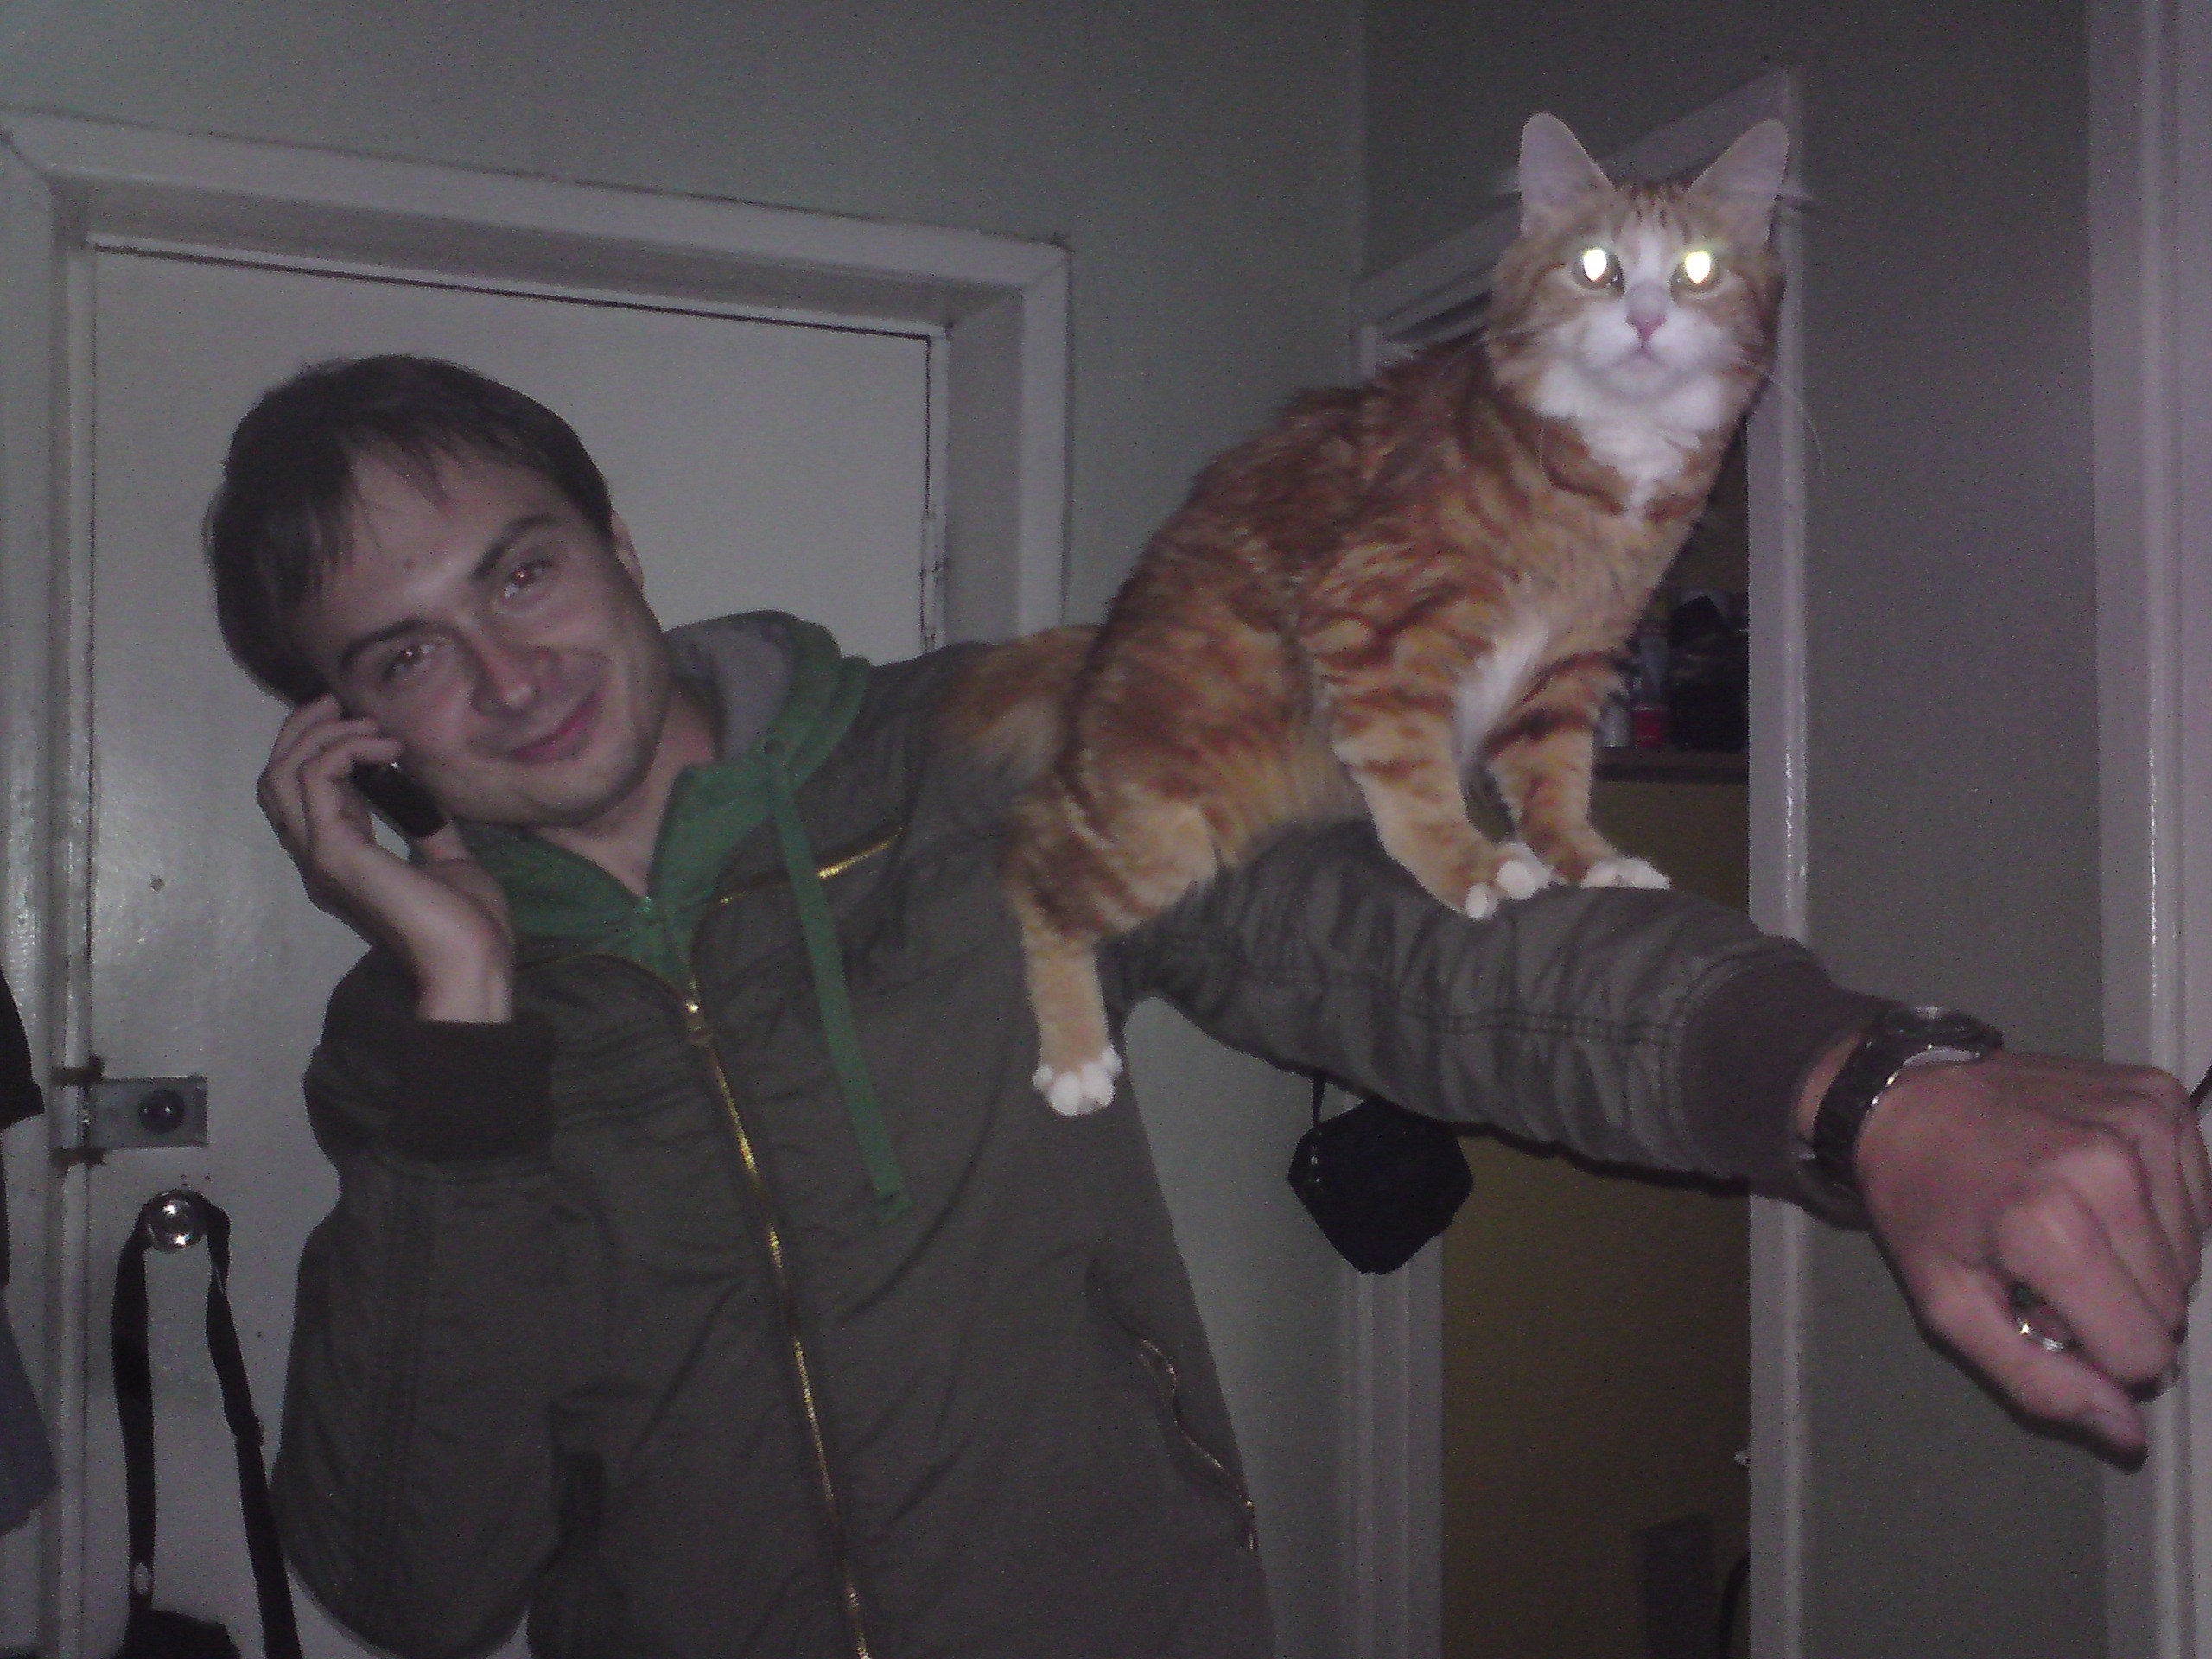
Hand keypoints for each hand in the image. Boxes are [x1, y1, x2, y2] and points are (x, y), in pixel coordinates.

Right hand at [259, 696, 514, 1021]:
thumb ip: (427, 830)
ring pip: (283, 774)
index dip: (316, 746)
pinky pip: (314, 781)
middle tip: (340, 702)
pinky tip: (384, 747)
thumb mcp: (448, 861)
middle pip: (277, 777)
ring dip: (324, 734)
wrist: (475, 960)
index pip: (300, 792)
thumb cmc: (468, 922)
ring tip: (372, 725)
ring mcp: (322, 855)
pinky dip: (342, 750)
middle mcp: (321, 855)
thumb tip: (424, 798)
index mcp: (343, 857)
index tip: (356, 718)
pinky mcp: (336, 854)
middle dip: (304, 729)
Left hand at [1843, 1049, 2210, 1455]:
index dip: (2094, 1349)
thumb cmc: (1922, 1205)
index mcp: (2049, 1227)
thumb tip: (2128, 1434)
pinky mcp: (2160, 1097)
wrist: (1903, 1097)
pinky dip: (2157, 1208)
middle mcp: (2110, 1169)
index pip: (2144, 1352)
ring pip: (2192, 1256)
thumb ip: (2038, 1383)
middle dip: (2115, 1304)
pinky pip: (2198, 1198)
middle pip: (2172, 1306)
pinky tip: (2096, 1187)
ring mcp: (2143, 1123)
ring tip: (2066, 1221)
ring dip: (2138, 1259)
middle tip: (2047, 1262)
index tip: (2043, 1308)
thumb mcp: (1950, 1307)